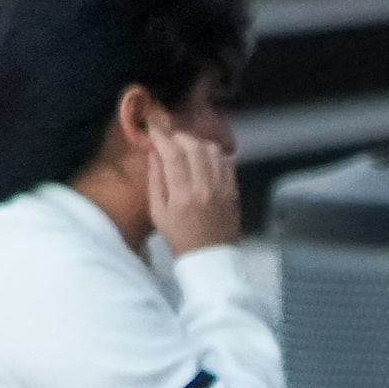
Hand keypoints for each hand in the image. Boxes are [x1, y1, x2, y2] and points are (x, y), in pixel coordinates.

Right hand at [147, 123, 240, 256]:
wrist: (211, 259)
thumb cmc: (179, 237)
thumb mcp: (157, 212)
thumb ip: (155, 179)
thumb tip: (155, 152)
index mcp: (182, 195)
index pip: (172, 154)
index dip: (162, 137)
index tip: (154, 129)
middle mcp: (205, 188)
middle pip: (194, 146)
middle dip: (179, 136)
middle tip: (170, 140)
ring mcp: (223, 189)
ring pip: (213, 150)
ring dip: (198, 143)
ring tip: (187, 148)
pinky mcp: (234, 191)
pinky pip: (227, 162)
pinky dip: (214, 154)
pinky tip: (205, 159)